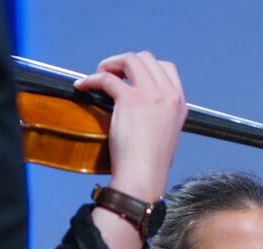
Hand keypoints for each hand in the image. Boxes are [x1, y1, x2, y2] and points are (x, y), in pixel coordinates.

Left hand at [74, 51, 186, 200]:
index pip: (167, 68)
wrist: (145, 176)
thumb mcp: (167, 134)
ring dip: (112, 64)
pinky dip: (91, 79)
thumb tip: (142, 107)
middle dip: (127, 62)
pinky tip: (84, 86)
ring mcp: (150, 95)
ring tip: (100, 74)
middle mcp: (168, 95)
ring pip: (129, 60)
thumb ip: (160, 115)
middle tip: (114, 74)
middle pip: (146, 59)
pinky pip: (106, 77)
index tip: (132, 76)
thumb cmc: (152, 164)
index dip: (146, 67)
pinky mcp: (130, 100)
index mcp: (179, 104)